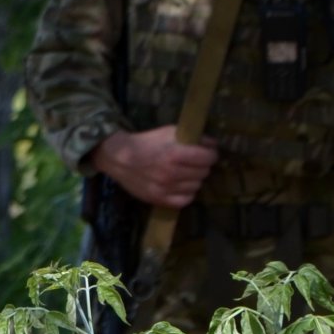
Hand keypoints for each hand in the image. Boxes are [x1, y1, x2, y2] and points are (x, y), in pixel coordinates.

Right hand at [91, 125, 219, 207]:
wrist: (119, 157)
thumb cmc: (146, 142)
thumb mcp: (169, 132)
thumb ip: (193, 138)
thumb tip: (213, 144)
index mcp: (175, 154)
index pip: (208, 158)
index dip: (211, 154)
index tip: (208, 153)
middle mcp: (172, 173)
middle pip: (204, 172)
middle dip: (202, 166)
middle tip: (195, 162)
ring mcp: (166, 188)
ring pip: (196, 187)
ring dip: (194, 179)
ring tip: (185, 173)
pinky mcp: (159, 199)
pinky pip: (185, 200)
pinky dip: (186, 193)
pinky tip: (181, 186)